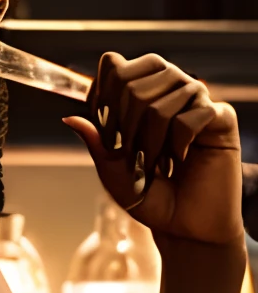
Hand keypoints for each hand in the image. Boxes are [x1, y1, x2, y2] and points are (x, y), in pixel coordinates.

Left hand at [61, 52, 244, 247]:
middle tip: (131, 155)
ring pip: (160, 101)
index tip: (106, 134)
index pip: (113, 66)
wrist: (183, 227)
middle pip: (132, 81)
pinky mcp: (221, 117)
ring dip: (149, 141)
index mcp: (140, 92)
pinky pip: (192, 115)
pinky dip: (177, 144)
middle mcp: (168, 88)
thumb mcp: (112, 171)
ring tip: (155, 164)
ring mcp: (195, 100)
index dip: (101, 97)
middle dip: (122, 125)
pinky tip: (178, 160)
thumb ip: (96, 143)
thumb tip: (71, 119)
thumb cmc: (148, 195)